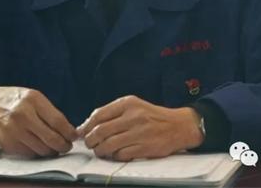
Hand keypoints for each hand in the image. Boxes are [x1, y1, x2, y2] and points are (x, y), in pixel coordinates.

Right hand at [0, 86, 77, 156]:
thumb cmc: (12, 99)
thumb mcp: (32, 96)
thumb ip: (49, 111)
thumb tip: (66, 129)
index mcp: (33, 100)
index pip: (58, 121)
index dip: (69, 132)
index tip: (74, 136)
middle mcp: (23, 115)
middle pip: (51, 138)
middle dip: (63, 145)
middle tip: (67, 146)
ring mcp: (14, 131)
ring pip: (42, 149)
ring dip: (52, 151)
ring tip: (54, 147)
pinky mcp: (8, 143)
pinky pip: (29, 153)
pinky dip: (37, 152)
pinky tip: (39, 145)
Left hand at [77, 95, 203, 160]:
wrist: (178, 126)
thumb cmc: (151, 116)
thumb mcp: (133, 106)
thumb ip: (112, 113)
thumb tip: (87, 125)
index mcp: (128, 103)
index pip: (99, 115)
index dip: (86, 126)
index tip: (82, 132)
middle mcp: (133, 117)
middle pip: (100, 131)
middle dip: (90, 140)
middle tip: (89, 144)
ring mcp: (139, 133)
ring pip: (108, 145)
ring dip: (100, 150)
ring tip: (100, 151)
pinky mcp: (144, 147)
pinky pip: (121, 154)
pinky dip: (114, 156)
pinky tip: (115, 154)